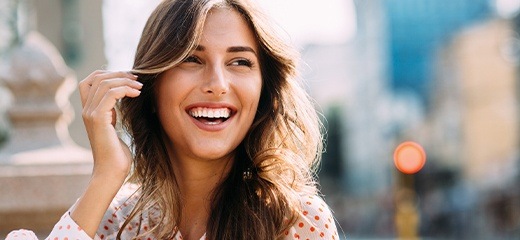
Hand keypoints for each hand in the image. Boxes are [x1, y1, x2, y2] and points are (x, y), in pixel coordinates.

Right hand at [72, 70, 141, 236]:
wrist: (111, 173)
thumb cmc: (117, 155)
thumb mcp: (114, 127)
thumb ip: (113, 113)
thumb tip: (124, 98)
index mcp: (89, 111)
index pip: (90, 80)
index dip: (108, 73)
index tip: (129, 78)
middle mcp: (86, 110)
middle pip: (96, 77)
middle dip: (119, 74)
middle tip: (138, 79)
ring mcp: (90, 114)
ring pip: (104, 82)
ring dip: (125, 80)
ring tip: (140, 87)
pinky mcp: (98, 119)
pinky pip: (110, 93)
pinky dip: (125, 89)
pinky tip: (137, 94)